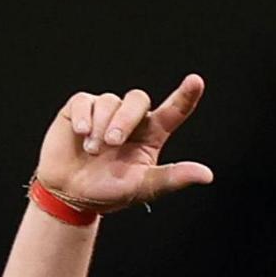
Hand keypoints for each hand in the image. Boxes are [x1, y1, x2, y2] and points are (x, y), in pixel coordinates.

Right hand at [34, 74, 213, 214]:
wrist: (69, 195)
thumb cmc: (108, 192)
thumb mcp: (143, 189)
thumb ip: (172, 178)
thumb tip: (206, 175)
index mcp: (151, 135)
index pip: (173, 111)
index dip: (185, 96)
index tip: (196, 81)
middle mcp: (130, 119)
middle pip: (138, 100)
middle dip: (125, 119)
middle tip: (112, 142)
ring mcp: (105, 111)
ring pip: (110, 101)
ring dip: (100, 126)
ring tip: (92, 151)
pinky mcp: (80, 109)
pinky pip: (85, 101)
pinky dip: (83, 117)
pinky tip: (81, 134)